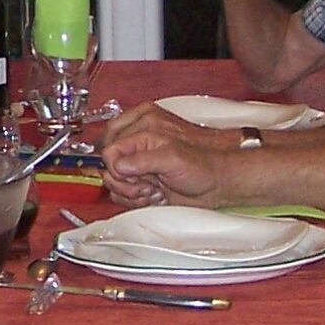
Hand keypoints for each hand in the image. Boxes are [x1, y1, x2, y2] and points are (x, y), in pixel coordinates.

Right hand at [101, 105, 241, 207]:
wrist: (218, 183)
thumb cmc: (203, 165)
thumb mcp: (172, 158)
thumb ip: (142, 160)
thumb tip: (117, 165)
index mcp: (143, 125)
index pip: (109, 148)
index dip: (117, 167)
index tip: (134, 177)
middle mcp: (137, 142)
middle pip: (107, 165)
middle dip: (125, 181)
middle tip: (146, 184)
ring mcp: (138, 163)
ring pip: (112, 182)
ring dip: (132, 192)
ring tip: (154, 190)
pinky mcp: (140, 180)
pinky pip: (121, 192)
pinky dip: (136, 199)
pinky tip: (154, 195)